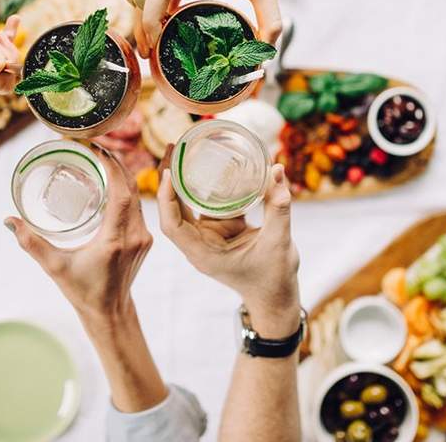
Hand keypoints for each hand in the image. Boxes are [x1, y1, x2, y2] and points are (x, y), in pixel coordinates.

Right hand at [4, 147, 153, 322]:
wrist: (110, 311)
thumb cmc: (82, 291)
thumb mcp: (54, 266)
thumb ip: (31, 243)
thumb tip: (9, 220)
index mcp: (115, 241)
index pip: (121, 195)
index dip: (114, 169)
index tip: (99, 149)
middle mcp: (134, 236)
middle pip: (131, 190)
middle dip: (117, 165)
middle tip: (98, 147)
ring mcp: (143, 237)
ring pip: (137, 198)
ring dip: (123, 176)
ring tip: (104, 158)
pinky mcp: (144, 239)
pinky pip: (138, 207)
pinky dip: (126, 191)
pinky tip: (113, 181)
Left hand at [157, 154, 299, 336]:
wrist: (277, 298)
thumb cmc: (274, 278)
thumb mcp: (279, 241)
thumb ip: (278, 205)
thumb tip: (277, 169)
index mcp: (203, 253)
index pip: (172, 225)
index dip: (166, 198)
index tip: (170, 172)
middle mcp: (200, 244)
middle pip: (174, 209)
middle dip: (171, 179)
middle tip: (174, 147)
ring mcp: (210, 236)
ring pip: (191, 204)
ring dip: (188, 179)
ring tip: (187, 149)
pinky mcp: (222, 230)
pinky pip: (211, 204)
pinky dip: (211, 186)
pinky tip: (213, 164)